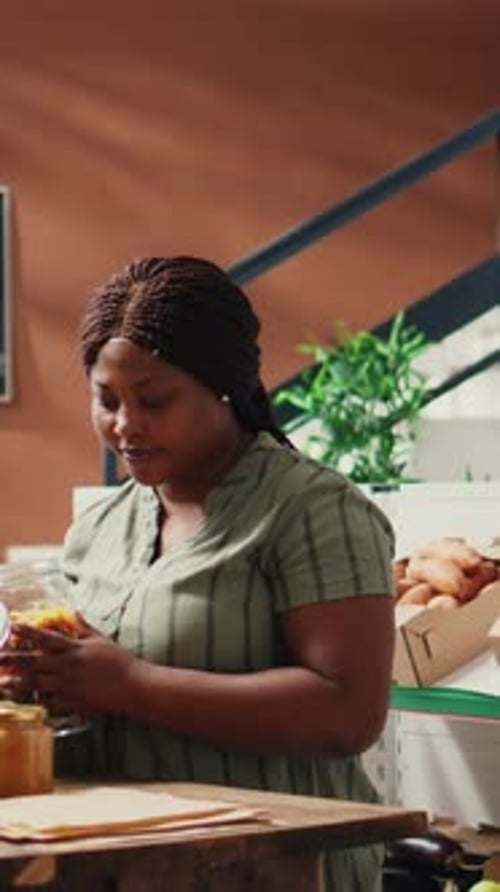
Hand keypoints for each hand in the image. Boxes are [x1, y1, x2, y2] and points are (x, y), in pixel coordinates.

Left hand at [3, 614, 137, 716]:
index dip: (27, 631)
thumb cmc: (119, 661)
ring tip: (2, 681)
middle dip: (12, 659)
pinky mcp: (71, 702)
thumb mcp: (101, 639)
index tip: (11, 626)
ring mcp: (67, 686)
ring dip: (16, 682)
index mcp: (74, 649)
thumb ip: (83, 627)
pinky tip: (24, 698)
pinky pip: (47, 701)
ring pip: (35, 683)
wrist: (132, 687)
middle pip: (33, 662)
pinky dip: (34, 699)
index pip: (45, 637)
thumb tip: (73, 612)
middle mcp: (67, 666)